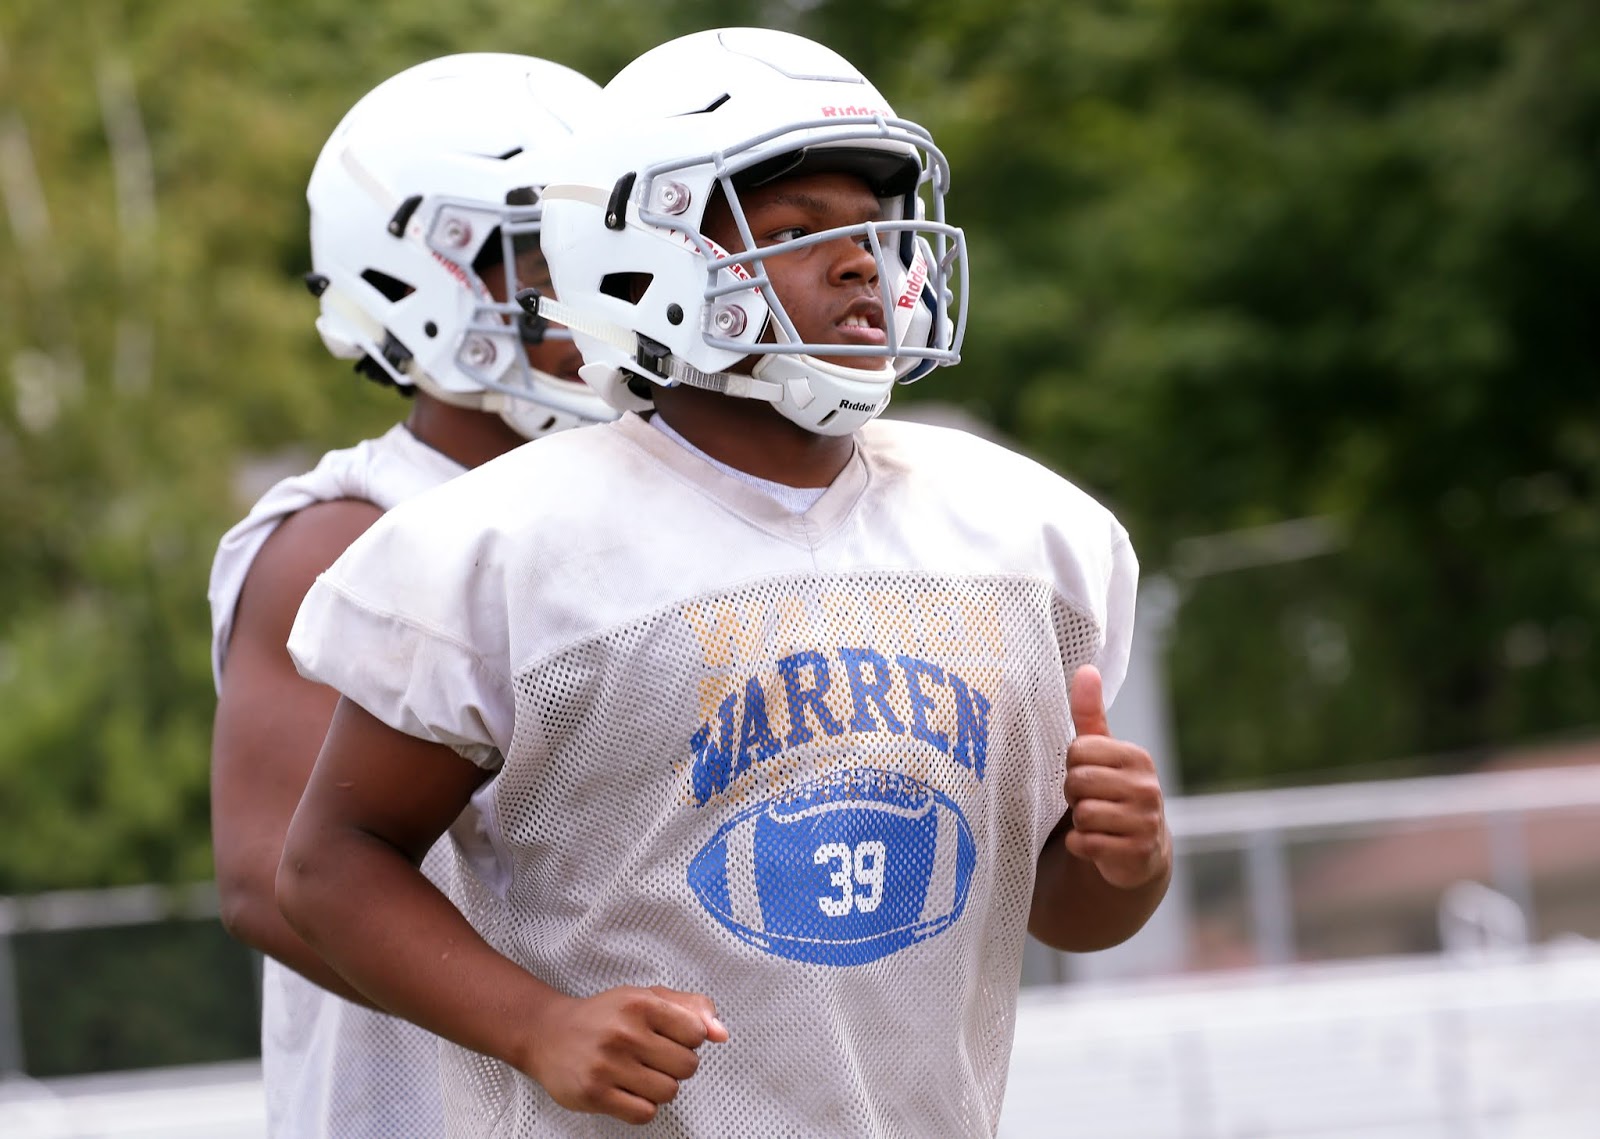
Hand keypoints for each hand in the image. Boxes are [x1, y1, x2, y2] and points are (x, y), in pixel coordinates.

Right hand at [528, 985, 729, 1124]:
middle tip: (652, 1056)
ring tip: (639, 1073)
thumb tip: (722, 1033)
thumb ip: (691, 1008)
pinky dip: (642, 1106)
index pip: (696, 1033)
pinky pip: (644, 1113)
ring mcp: (608, 1064)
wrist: (548, 1033)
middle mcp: (624, 1032)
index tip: (669, 1036)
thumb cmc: (604, 1016)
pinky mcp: (595, 1093)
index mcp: (640, 1003)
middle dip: (676, 1065)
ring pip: (669, 1092)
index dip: (688, 1039)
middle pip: (687, 1066)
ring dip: (660, 1087)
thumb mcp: (647, 997)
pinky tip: (628, 1090)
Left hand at [1063, 665, 1170, 889]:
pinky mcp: (1136, 853)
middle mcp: (1147, 788)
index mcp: (1137, 758)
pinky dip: (1080, 845)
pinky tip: (1096, 844)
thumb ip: (1090, 714)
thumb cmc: (1113, 792)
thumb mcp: (1104, 754)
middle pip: (1077, 781)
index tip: (1088, 777)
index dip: (1072, 767)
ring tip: (1096, 822)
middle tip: (1089, 801)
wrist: (1140, 851)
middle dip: (1073, 794)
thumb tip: (1086, 669)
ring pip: (1082, 814)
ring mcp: (1145, 822)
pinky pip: (1085, 843)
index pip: (1078, 750)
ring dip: (1078, 821)